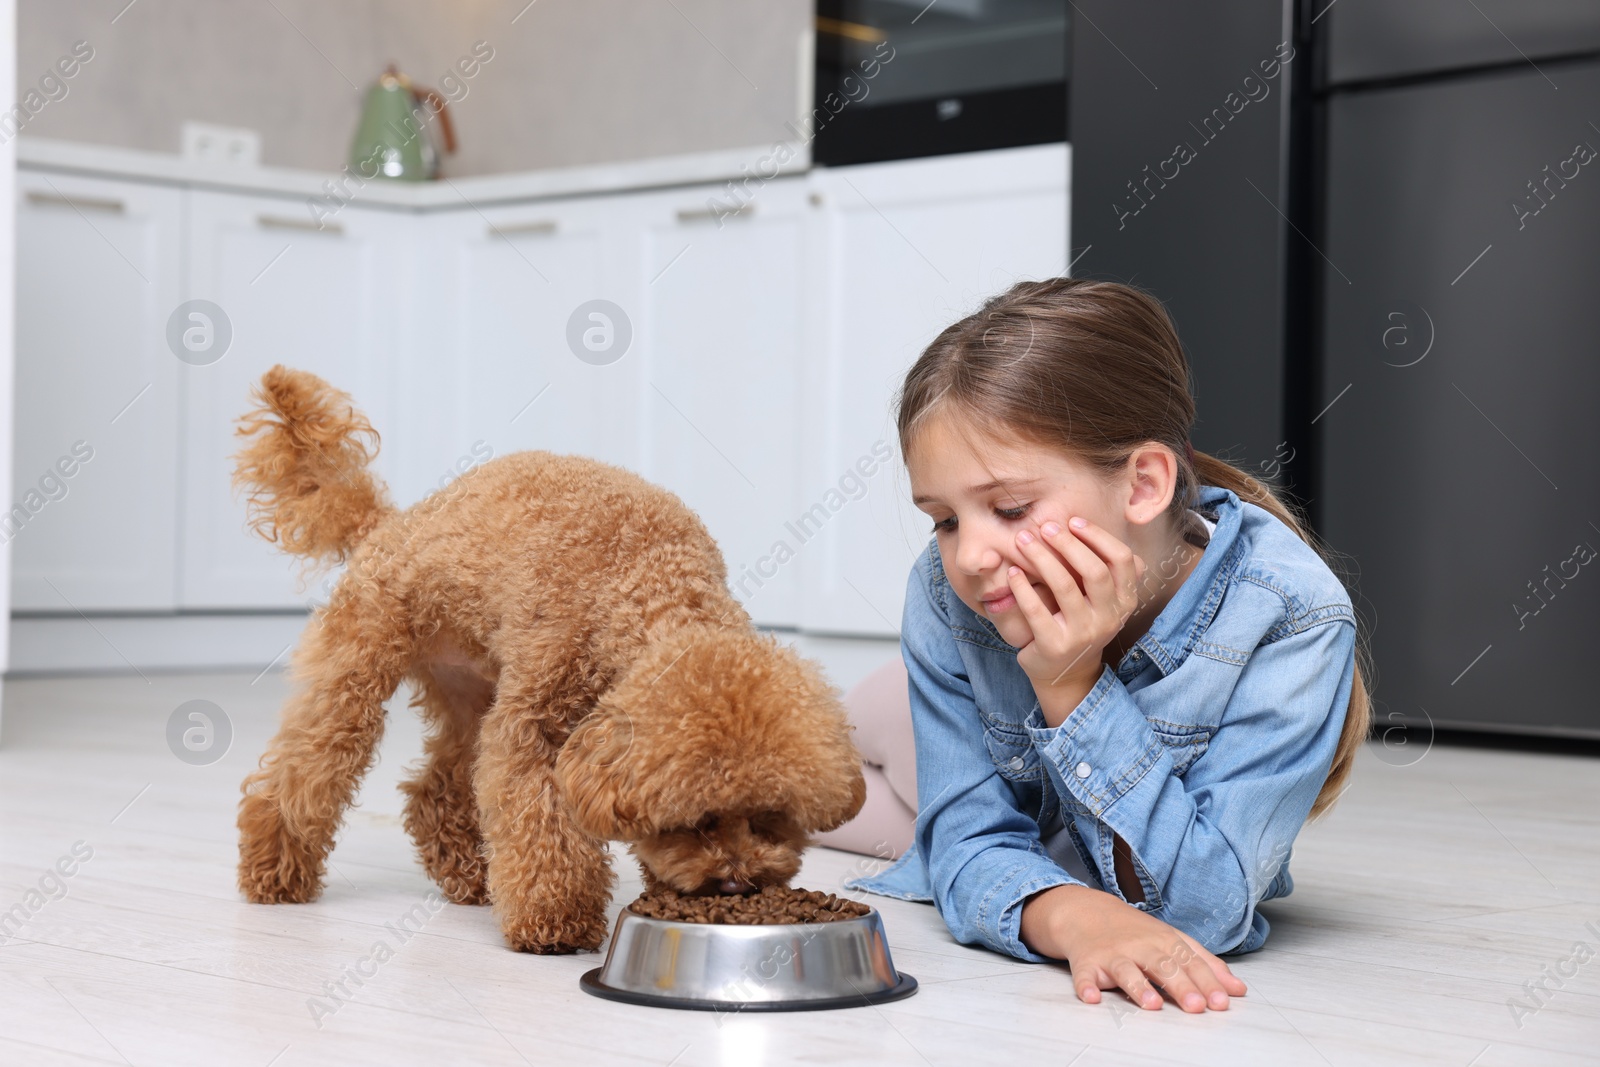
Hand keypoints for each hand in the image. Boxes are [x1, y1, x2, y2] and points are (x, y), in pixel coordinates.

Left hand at [1008, 517, 1144, 696]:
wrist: (1065, 673)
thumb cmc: (1080, 622)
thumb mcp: (1101, 600)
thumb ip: (1103, 569)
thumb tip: (1089, 525)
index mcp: (1125, 601)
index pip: (1123, 560)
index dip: (1099, 536)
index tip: (1073, 521)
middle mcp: (1109, 618)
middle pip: (1095, 571)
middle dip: (1068, 543)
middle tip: (1045, 527)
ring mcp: (1083, 634)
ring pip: (1064, 586)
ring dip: (1041, 557)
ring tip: (1023, 540)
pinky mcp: (1054, 646)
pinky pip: (1036, 610)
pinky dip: (1022, 587)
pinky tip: (1012, 571)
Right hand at [1023, 884, 1247, 1011]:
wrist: (1087, 912)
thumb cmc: (1136, 933)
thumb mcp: (1173, 941)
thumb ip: (1205, 964)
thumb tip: (1237, 990)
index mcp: (1165, 942)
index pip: (1190, 962)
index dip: (1207, 982)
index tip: (1222, 1001)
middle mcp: (1141, 947)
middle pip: (1163, 967)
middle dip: (1181, 986)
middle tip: (1196, 1006)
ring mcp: (1113, 955)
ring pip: (1127, 971)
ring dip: (1139, 987)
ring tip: (1152, 1004)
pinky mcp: (1087, 963)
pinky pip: (1085, 976)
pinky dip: (1087, 986)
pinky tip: (1092, 997)